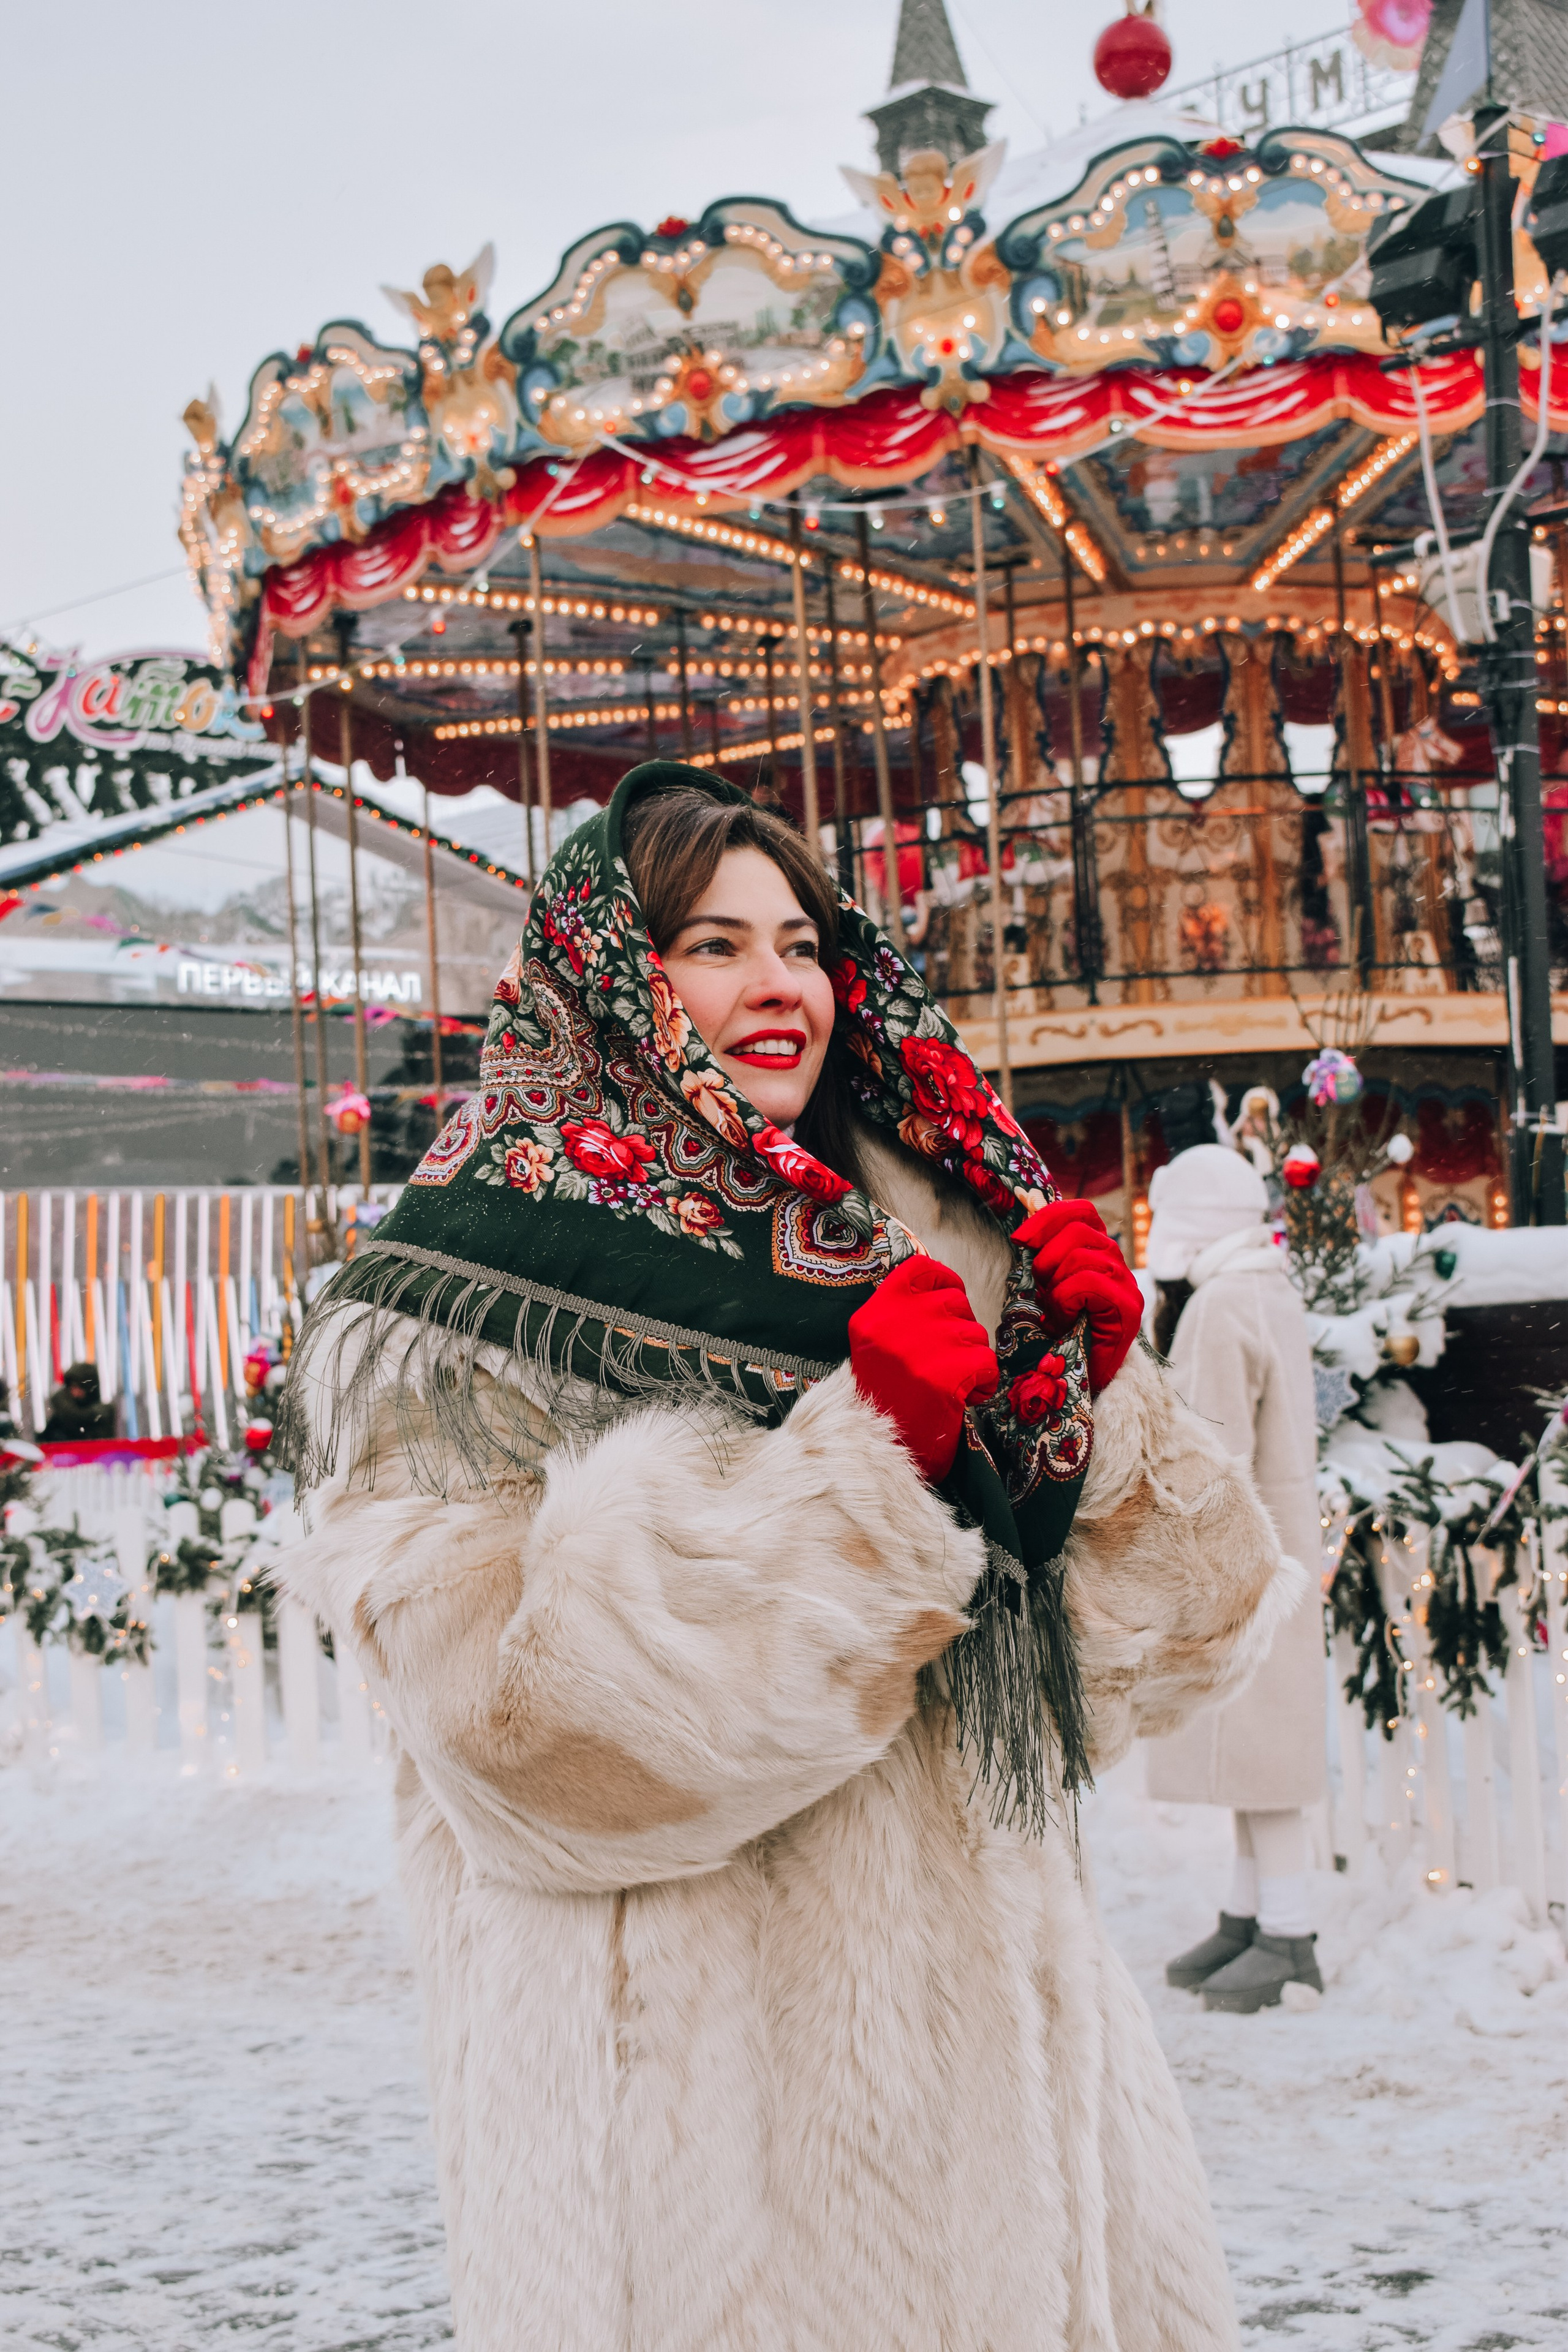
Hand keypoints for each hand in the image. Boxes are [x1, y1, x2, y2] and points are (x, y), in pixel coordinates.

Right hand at [848, 1257, 999, 1485]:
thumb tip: (947, 1288)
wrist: (881, 1453)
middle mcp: (892, 1326)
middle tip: (944, 1361)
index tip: (951, 1298)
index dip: (945, 1281)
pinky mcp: (945, 1376)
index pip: (921, 1269)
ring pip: (975, 1333)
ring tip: (949, 1383)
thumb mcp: (877, 1346)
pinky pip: (987, 1362)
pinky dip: (984, 1382)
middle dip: (961, 1329)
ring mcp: (919, 1349)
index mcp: (872, 1316)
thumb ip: (903, 1313)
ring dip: (972, 1358)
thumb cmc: (887, 1399)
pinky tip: (963, 1397)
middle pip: (954, 1303)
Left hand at [1011, 1199, 1141, 1395]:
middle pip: (1079, 1231)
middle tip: (1041, 1288)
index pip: (1081, 1211)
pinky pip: (1088, 1283)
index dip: (1048, 1218)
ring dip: (1055, 1284)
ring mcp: (1127, 1285)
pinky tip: (1065, 1318)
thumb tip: (1026, 1212)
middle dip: (1047, 1257)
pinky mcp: (1129, 1308)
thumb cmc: (1055, 1330)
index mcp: (1099, 1251)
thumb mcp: (1042, 1283)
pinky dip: (1066, 1299)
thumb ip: (1042, 1252)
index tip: (1021, 1239)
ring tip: (1054, 1309)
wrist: (1076, 1376)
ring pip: (1082, 1257)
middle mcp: (1118, 1263)